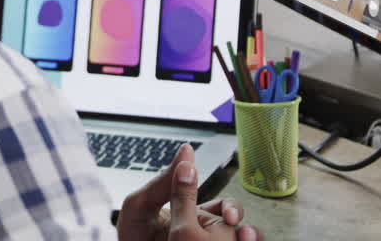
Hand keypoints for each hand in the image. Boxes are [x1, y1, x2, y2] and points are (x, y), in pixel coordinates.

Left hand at [117, 144, 262, 240]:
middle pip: (235, 224)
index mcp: (190, 214)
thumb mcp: (140, 207)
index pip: (222, 207)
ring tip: (246, 238)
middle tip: (233, 226)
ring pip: (239, 238)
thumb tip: (187, 149)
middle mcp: (202, 232)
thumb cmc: (130, 239)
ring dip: (250, 237)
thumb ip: (163, 182)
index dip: (230, 209)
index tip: (230, 216)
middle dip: (239, 222)